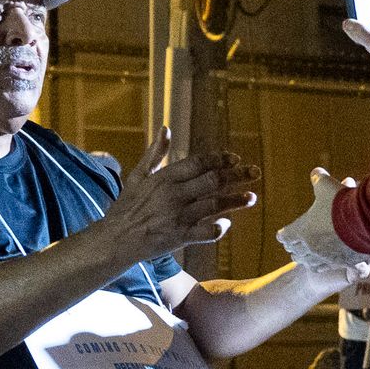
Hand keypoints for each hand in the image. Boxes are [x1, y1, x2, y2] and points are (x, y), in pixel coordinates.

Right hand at [102, 129, 253, 261]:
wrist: (114, 239)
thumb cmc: (126, 207)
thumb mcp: (138, 176)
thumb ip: (155, 153)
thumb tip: (165, 128)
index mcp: (165, 178)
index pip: (199, 162)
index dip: (220, 159)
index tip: (235, 158)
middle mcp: (173, 195)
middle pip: (212, 181)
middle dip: (237, 176)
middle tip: (254, 172)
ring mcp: (178, 217)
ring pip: (214, 205)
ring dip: (235, 201)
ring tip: (252, 197)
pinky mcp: (179, 237)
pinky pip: (206, 232)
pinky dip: (219, 228)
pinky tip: (227, 224)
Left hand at [279, 168, 369, 285]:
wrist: (364, 221)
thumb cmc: (341, 202)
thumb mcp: (327, 186)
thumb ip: (319, 179)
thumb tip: (316, 172)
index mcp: (302, 230)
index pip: (285, 236)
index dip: (284, 234)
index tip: (283, 234)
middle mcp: (311, 247)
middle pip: (296, 253)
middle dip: (295, 249)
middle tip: (293, 248)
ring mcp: (327, 257)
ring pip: (311, 264)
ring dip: (307, 260)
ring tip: (306, 260)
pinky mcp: (342, 263)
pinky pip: (330, 268)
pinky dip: (326, 266)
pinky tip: (327, 264)